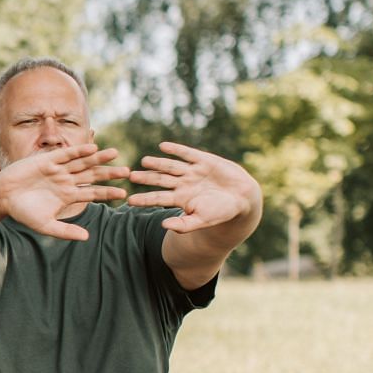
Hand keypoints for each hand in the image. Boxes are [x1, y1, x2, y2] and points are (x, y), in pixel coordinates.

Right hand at [0, 144, 129, 240]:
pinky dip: (79, 151)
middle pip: (93, 175)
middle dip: (109, 173)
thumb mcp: (45, 225)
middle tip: (129, 172)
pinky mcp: (48, 160)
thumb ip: (65, 231)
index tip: (124, 194)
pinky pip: (67, 154)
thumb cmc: (23, 212)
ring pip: (83, 162)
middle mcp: (67, 181)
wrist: (3, 197)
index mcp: (68, 195)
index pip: (93, 193)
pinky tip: (93, 148)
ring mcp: (58, 169)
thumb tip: (87, 238)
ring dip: (99, 158)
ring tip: (115, 153)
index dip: (108, 193)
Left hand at [128, 142, 261, 232]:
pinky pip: (187, 153)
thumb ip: (183, 224)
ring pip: (170, 166)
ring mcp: (191, 171)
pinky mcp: (203, 160)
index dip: (144, 199)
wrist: (243, 198)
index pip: (157, 198)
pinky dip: (176, 150)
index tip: (129, 201)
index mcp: (179, 198)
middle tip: (130, 176)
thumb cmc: (221, 212)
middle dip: (146, 178)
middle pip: (160, 179)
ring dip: (157, 163)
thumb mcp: (201, 220)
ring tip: (144, 161)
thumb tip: (163, 225)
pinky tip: (163, 146)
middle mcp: (182, 183)